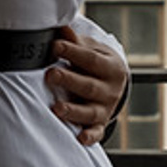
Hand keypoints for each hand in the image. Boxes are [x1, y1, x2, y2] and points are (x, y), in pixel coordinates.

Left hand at [47, 22, 129, 146]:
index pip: (92, 60)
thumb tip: (62, 28)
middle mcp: (111, 89)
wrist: (116, 82)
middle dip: (69, 81)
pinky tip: (80, 138)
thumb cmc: (97, 63)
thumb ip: (76, 42)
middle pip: (89, 86)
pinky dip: (90, 136)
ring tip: (56, 108)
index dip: (73, 52)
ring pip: (90, 112)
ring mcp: (106, 108)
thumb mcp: (92, 49)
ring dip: (73, 110)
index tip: (55, 46)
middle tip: (50, 74)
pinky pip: (97, 132)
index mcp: (111, 67)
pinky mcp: (100, 123)